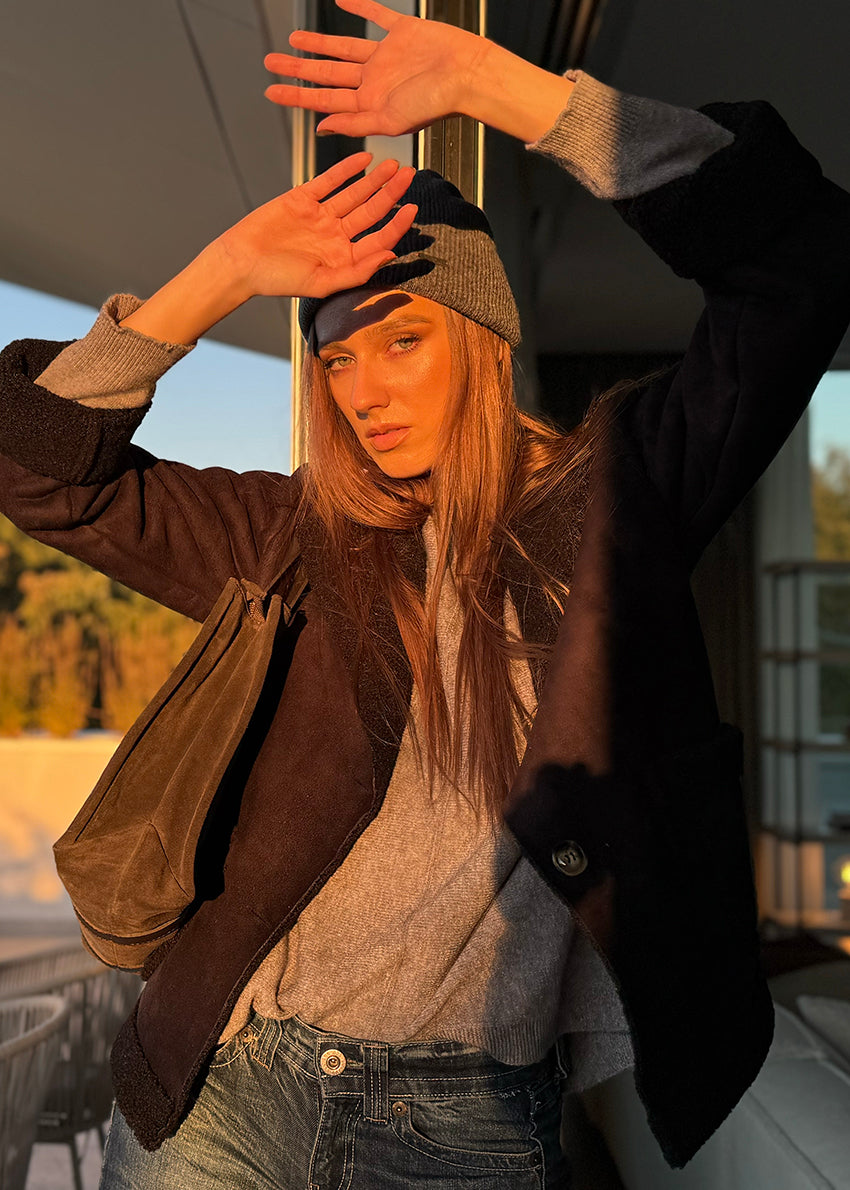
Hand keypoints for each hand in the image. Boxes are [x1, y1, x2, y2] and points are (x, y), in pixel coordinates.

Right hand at [217, 151, 416, 298]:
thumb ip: (357, 271)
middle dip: (391, 194)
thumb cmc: (278, 280)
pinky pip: (329, 181)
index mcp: (343, 258)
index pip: (378, 239)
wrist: (240, 263)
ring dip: (374, 179)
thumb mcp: (321, 283)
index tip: (412, 209)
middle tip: (410, 175)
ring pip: (354, 194)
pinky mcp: (302, 198)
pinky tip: (363, 158)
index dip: (397, 225)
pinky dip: (345, 169)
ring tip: (393, 165)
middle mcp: (335, 236)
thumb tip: (390, 255)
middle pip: (370, 212)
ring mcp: (320, 216)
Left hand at [264, 0, 490, 137]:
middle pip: (327, 74)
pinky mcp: (402, 31)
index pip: (324, 99)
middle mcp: (374, 80)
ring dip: (319, 42)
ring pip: (343, 47)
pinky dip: (358, 5)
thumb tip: (320, 128)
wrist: (466, 74)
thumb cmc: (434, 104)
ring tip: (294, 39)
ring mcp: (387, 56)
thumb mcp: (388, 122)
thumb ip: (354, 124)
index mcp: (370, 104)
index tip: (270, 92)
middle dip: (298, 69)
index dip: (296, 95)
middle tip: (271, 62)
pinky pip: (375, 14)